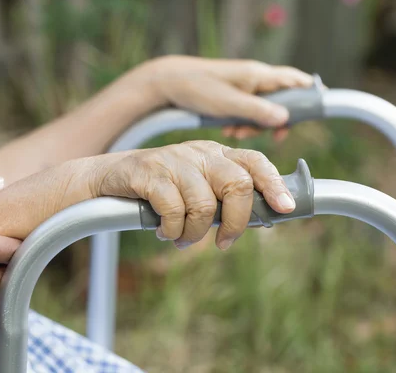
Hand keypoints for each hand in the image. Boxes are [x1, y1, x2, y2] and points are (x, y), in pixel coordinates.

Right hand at [92, 140, 294, 249]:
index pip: (254, 161)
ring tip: (181, 240)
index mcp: (216, 153)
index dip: (274, 184)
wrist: (109, 176)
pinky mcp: (151, 173)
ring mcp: (174, 160)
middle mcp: (200, 153)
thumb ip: (221, 196)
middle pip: (237, 184)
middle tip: (224, 243)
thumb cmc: (158, 187)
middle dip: (236, 222)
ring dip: (195, 234)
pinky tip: (163, 231)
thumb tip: (256, 220)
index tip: (286, 207)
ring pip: (204, 205)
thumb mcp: (194, 184)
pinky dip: (172, 230)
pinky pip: (174, 210)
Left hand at [142, 56, 313, 140]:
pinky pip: (247, 113)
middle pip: (282, 101)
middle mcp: (255, 80)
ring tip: (234, 132)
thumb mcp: (228, 103)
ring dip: (253, 125)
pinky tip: (227, 130)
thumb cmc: (197, 87)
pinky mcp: (233, 97)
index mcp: (259, 75)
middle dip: (274, 121)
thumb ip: (257, 111)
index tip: (318, 113)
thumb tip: (285, 118)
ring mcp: (245, 88)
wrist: (168, 82)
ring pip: (263, 111)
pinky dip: (241, 123)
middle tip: (257, 132)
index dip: (311, 95)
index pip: (297, 81)